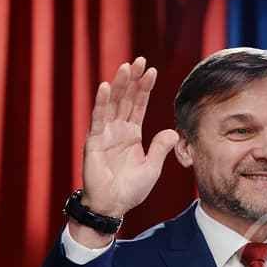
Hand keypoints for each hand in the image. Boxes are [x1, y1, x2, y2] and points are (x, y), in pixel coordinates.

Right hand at [81, 57, 178, 216]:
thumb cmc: (130, 189)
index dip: (145, 88)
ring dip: (119, 85)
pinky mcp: (94, 142)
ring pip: (112, 104)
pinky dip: (101, 103)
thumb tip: (172, 129)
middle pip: (126, 99)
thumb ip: (161, 148)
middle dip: (133, 79)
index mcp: (132, 134)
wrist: (112, 206)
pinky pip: (98, 119)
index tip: (152, 70)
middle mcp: (118, 130)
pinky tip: (105, 87)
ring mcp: (105, 134)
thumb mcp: (152, 167)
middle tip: (139, 60)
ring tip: (125, 66)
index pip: (139, 105)